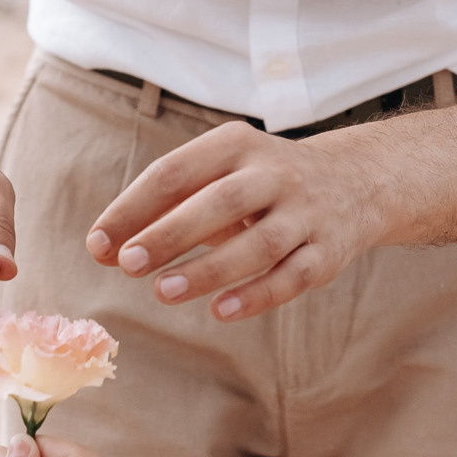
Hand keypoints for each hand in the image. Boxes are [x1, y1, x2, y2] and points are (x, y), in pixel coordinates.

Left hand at [86, 123, 381, 321]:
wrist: (358, 181)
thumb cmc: (262, 183)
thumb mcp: (220, 174)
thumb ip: (166, 207)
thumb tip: (105, 248)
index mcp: (237, 145)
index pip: (177, 171)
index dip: (134, 207)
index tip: (98, 244)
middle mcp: (276, 173)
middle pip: (221, 202)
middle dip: (171, 233)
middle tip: (128, 264)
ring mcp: (307, 212)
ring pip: (260, 243)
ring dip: (210, 269)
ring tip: (163, 292)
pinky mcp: (329, 251)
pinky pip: (293, 275)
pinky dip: (258, 295)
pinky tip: (221, 311)